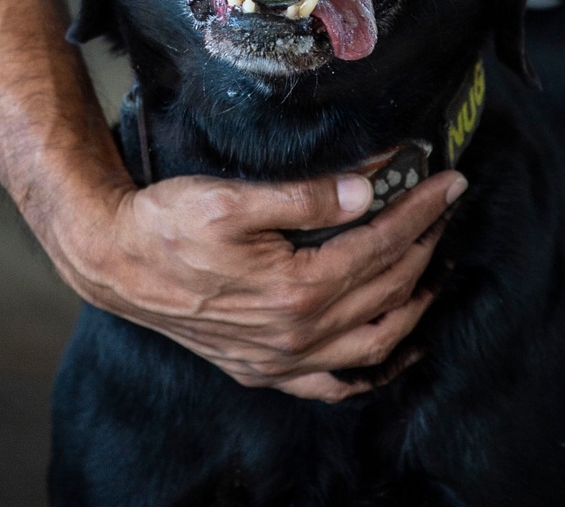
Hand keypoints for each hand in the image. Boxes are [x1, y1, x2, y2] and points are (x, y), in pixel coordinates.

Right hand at [53, 168, 466, 401]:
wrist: (116, 263)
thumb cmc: (169, 223)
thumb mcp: (234, 198)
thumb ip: (307, 197)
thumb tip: (368, 188)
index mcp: (295, 288)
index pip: (381, 244)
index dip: (420, 209)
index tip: (449, 180)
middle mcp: (296, 334)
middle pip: (386, 288)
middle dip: (426, 243)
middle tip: (446, 207)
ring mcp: (281, 361)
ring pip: (375, 342)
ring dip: (415, 302)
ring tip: (435, 264)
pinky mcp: (264, 371)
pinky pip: (335, 384)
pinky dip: (374, 367)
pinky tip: (396, 345)